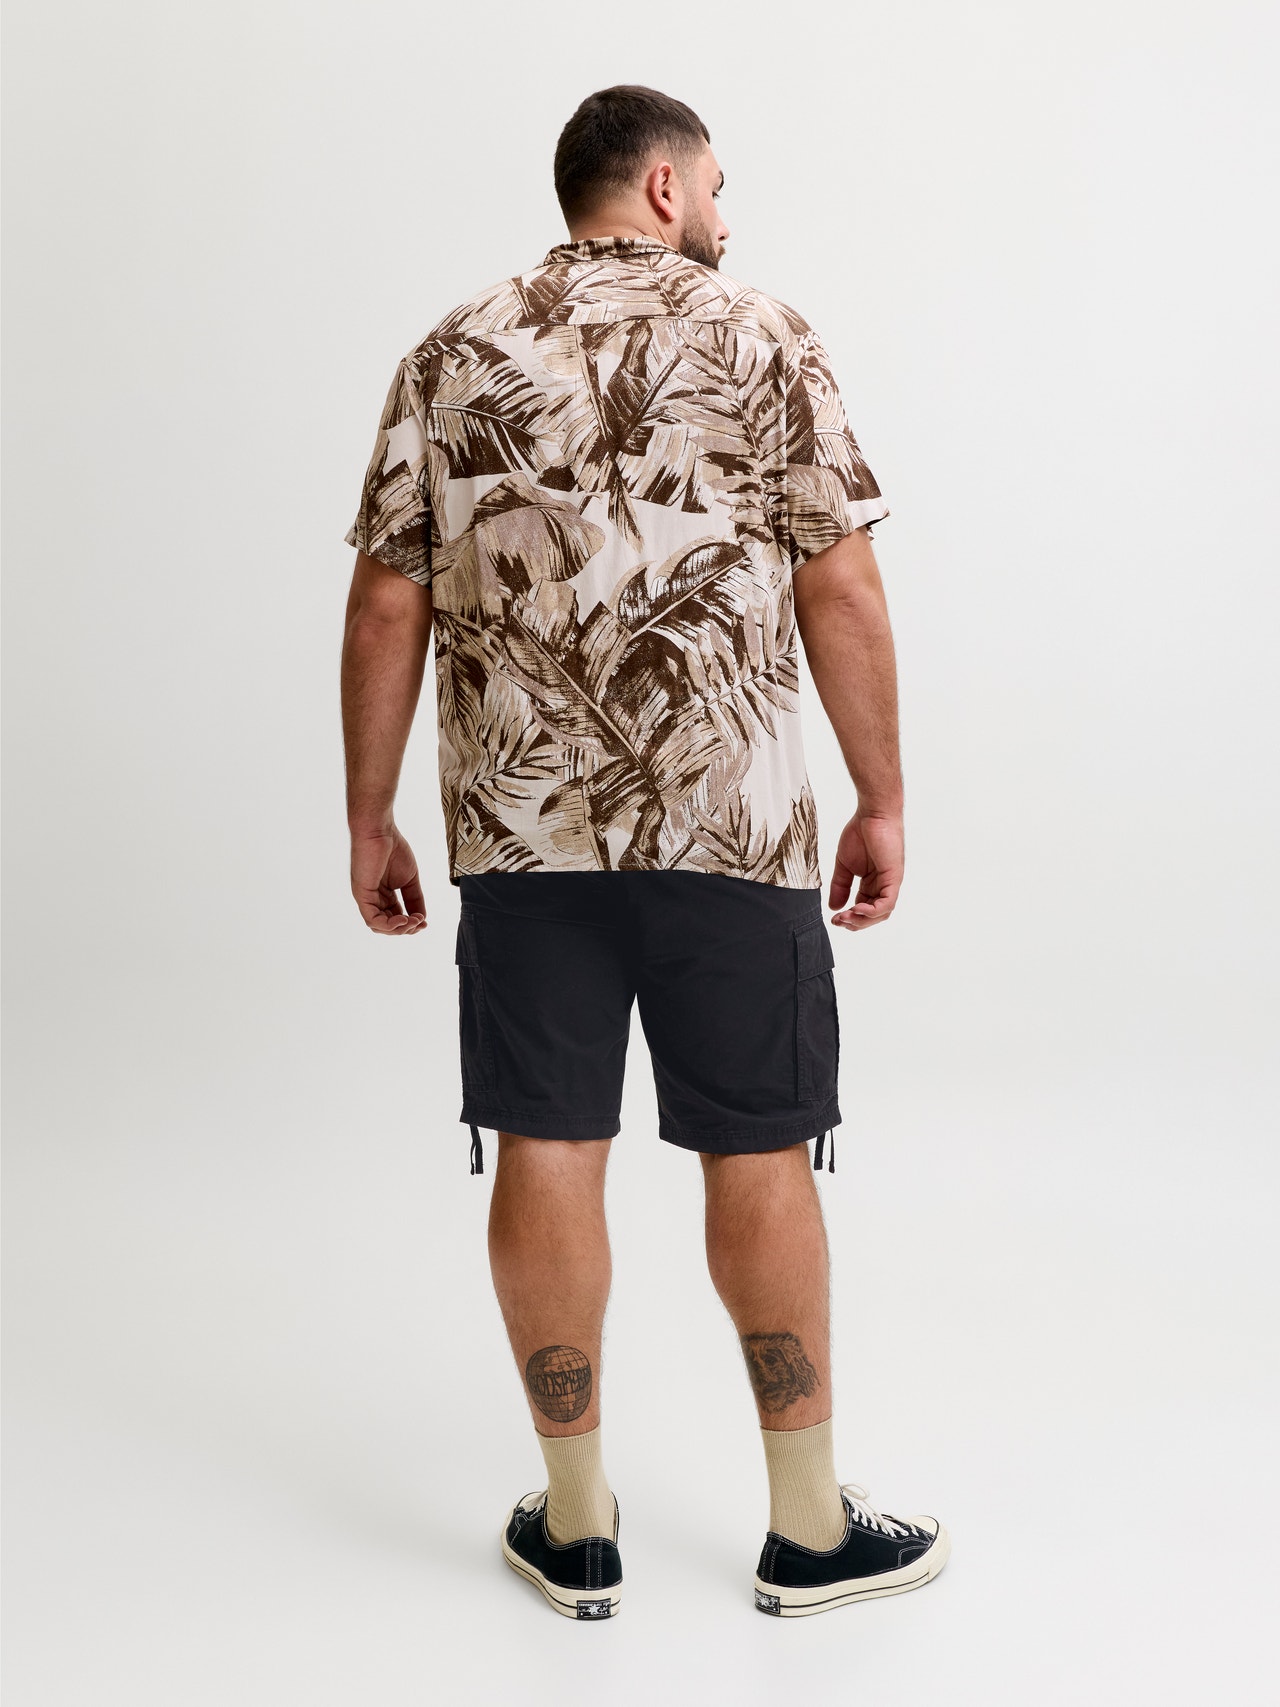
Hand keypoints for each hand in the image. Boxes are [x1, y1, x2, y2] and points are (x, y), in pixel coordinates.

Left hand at [350, 825, 425, 934]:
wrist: (380, 831)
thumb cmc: (393, 848)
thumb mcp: (410, 879)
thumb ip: (414, 899)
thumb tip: (421, 918)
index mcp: (384, 894)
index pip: (395, 917)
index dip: (410, 924)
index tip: (425, 922)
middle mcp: (373, 898)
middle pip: (388, 925)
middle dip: (406, 928)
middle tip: (420, 923)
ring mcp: (366, 898)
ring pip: (379, 926)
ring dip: (399, 929)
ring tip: (413, 921)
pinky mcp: (361, 895)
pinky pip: (372, 919)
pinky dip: (388, 925)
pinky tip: (403, 920)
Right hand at [829, 810, 902, 930]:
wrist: (872, 813)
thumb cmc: (860, 832)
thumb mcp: (844, 864)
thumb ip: (840, 886)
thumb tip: (833, 908)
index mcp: (872, 883)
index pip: (863, 908)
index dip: (849, 918)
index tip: (834, 919)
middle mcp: (883, 885)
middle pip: (873, 915)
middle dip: (855, 923)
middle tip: (838, 922)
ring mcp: (890, 882)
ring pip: (882, 913)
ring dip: (862, 920)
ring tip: (846, 918)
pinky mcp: (894, 877)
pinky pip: (887, 903)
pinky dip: (873, 911)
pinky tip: (857, 909)